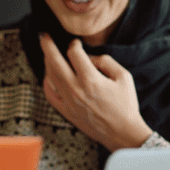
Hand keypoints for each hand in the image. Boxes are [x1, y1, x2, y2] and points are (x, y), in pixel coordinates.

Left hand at [39, 33, 152, 151]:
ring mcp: (68, 101)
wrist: (122, 133)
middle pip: (54, 61)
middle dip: (47, 45)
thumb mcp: (124, 77)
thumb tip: (88, 57)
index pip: (74, 54)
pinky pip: (49, 93)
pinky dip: (46, 82)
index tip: (75, 42)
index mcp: (91, 80)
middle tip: (44, 36)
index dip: (74, 44)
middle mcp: (75, 89)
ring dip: (46, 61)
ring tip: (47, 53)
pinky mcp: (65, 111)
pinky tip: (48, 75)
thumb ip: (105, 61)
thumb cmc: (125, 105)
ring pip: (49, 76)